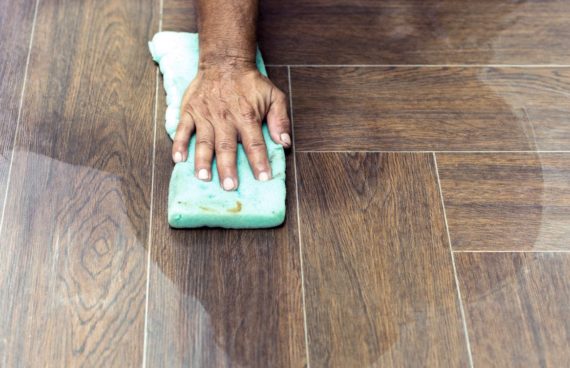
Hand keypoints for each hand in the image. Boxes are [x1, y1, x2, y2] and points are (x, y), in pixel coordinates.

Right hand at [172, 64, 290, 190]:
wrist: (225, 61)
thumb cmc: (251, 83)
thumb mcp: (274, 96)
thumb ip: (280, 120)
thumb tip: (284, 143)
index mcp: (247, 116)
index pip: (255, 143)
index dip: (259, 162)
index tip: (263, 178)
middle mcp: (225, 118)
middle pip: (227, 147)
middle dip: (228, 168)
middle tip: (229, 187)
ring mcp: (205, 115)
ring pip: (204, 141)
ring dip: (203, 160)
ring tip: (203, 177)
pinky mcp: (190, 111)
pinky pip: (182, 129)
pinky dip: (179, 144)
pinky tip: (178, 160)